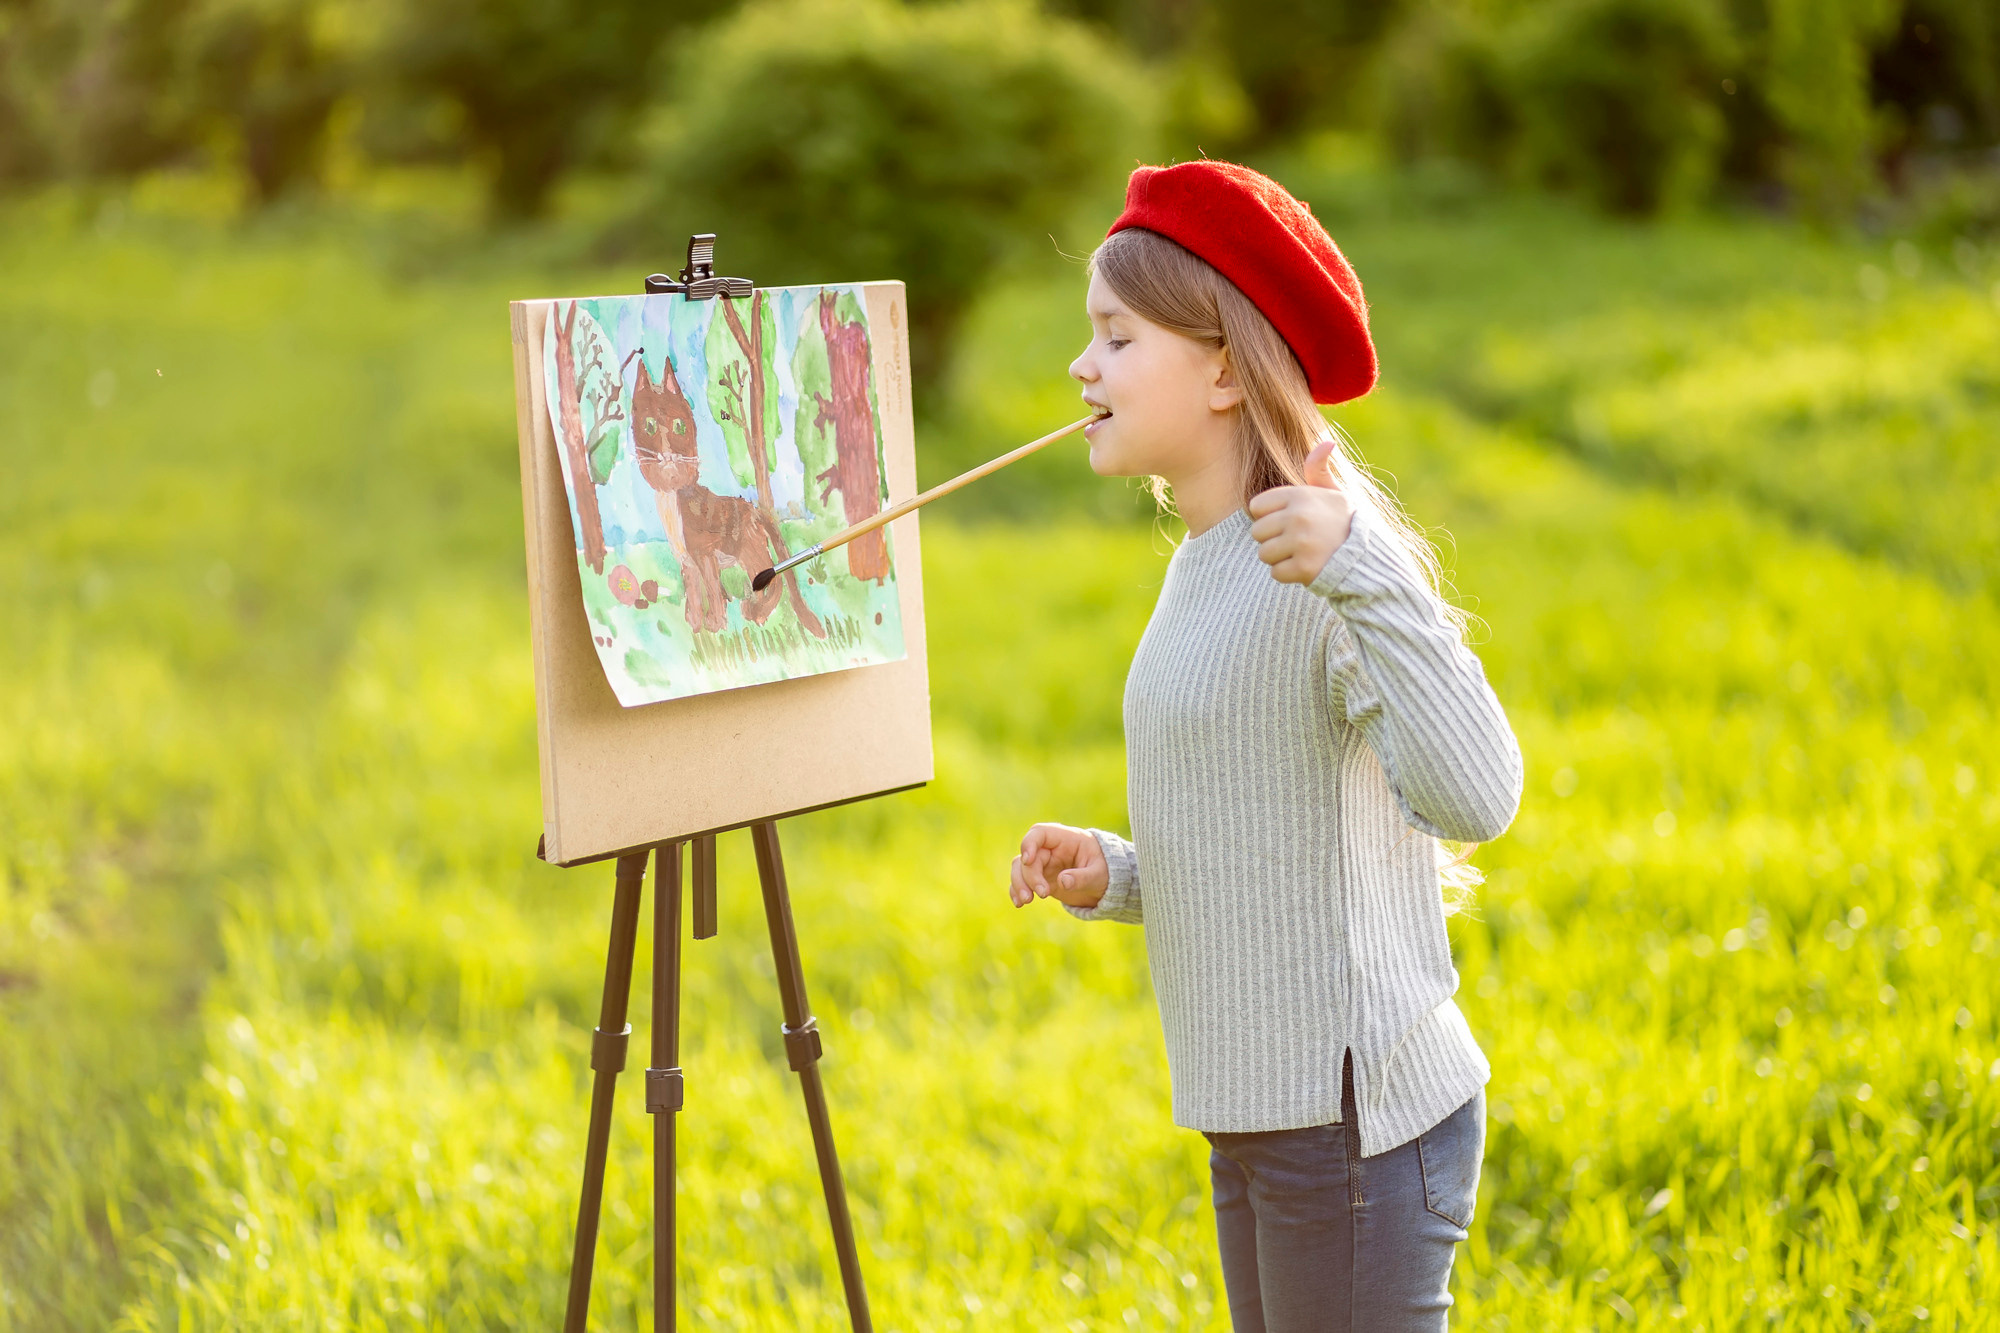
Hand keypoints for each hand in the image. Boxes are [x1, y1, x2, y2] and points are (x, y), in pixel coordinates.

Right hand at [1009, 823, 1108, 908]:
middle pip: (1028, 856)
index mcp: (1065, 839)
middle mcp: (1050, 849)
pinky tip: (1019, 904)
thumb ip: (1082, 877)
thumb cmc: (1105, 870)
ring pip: (1019, 868)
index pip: (1039, 833)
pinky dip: (1017, 890)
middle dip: (1029, 875)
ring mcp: (1043, 864)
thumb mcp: (1099, 874)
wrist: (1106, 881)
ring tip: (1026, 901)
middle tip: (1043, 894)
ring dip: (1019, 883)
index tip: (1027, 860)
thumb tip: (1063, 881)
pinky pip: (1022, 881)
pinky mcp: (1040, 878)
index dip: (1029, 844)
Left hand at [1247, 439, 1354, 584]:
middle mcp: (1299, 516)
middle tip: (1298, 540)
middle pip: (1257, 532)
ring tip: (1302, 552)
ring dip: (1279, 558)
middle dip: (1273, 539)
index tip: (1290, 521)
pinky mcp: (1304, 568)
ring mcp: (1301, 542)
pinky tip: (1307, 567)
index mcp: (1301, 495)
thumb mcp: (1334, 493)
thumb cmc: (1345, 523)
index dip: (1269, 516)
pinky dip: (1289, 574)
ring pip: (1264, 553)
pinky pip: (1276, 573)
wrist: (1369, 557)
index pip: (1256, 506)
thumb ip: (1319, 470)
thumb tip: (1327, 442)